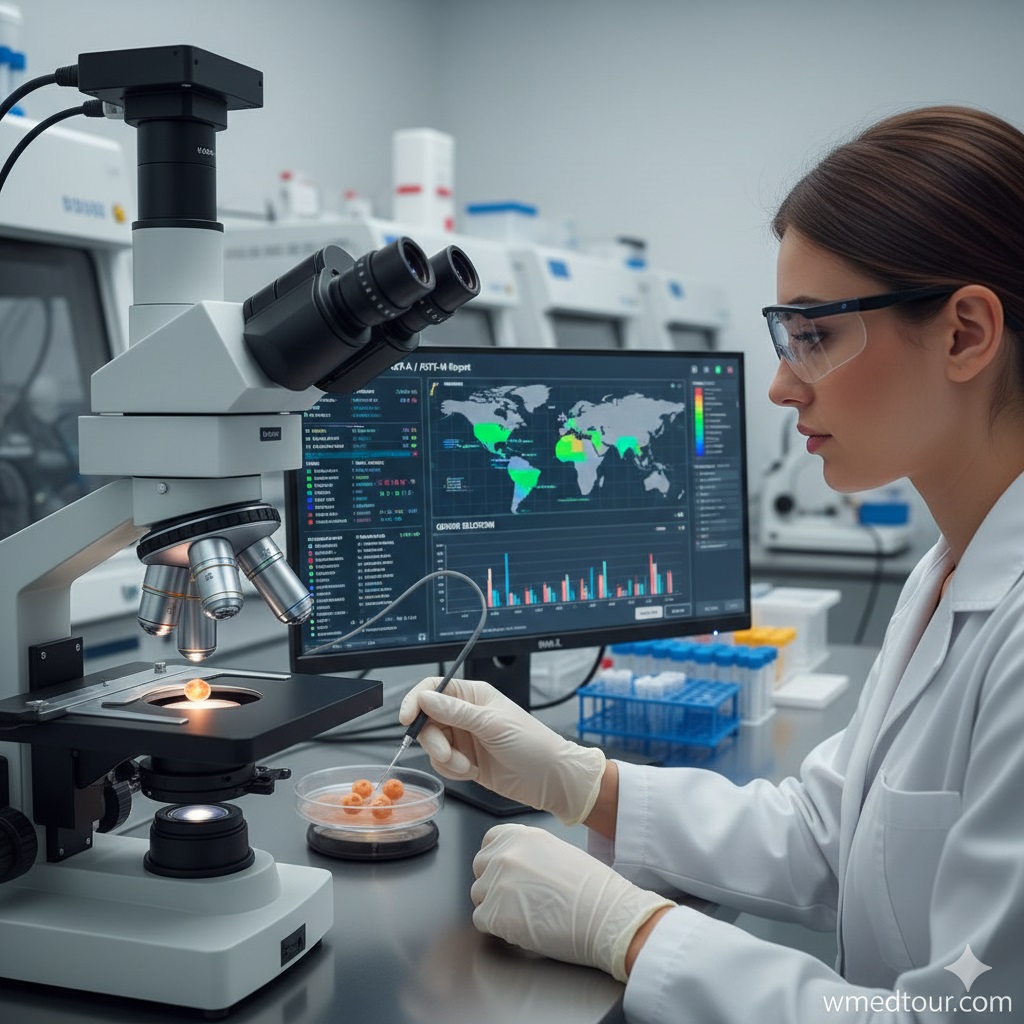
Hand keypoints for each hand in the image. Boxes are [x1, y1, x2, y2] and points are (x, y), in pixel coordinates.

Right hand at [399, 676, 605, 824]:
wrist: (550, 779)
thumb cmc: (532, 744)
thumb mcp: (492, 725)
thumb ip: (455, 712)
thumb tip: (425, 698)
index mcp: (473, 695)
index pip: (433, 688)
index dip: (415, 700)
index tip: (406, 718)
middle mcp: (465, 714)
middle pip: (427, 719)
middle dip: (432, 739)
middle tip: (446, 754)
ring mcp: (464, 738)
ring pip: (432, 744)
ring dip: (445, 759)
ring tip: (468, 766)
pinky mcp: (465, 760)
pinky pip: (442, 763)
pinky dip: (452, 770)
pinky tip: (472, 771)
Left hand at [471, 824, 674, 982]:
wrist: (607, 916)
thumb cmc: (593, 890)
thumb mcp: (558, 852)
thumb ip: (529, 854)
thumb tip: (515, 867)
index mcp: (522, 836)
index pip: (489, 841)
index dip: (496, 860)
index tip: (506, 872)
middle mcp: (506, 854)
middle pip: (480, 869)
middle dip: (494, 884)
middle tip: (518, 899)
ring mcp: (497, 883)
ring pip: (479, 896)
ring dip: (496, 907)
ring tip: (526, 914)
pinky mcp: (495, 914)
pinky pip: (481, 921)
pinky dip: (498, 928)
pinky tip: (523, 927)